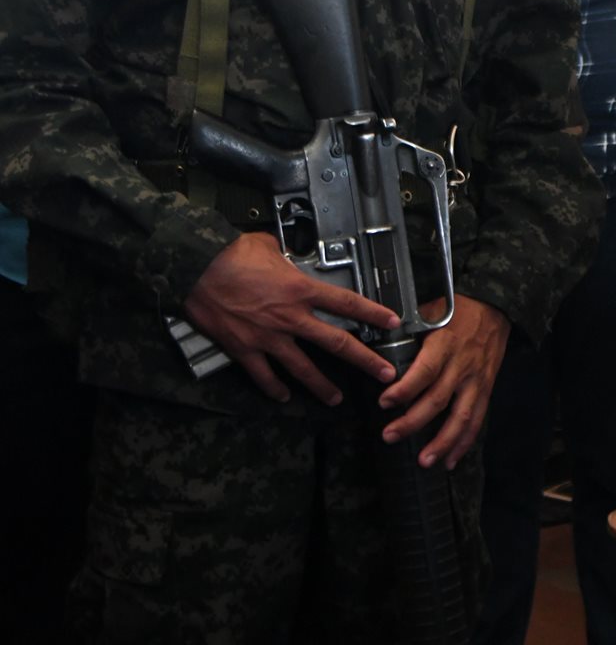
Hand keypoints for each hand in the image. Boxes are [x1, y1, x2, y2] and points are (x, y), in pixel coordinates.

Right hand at [183, 232, 399, 404]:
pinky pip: (264, 375)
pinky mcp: (244, 349)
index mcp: (301, 289)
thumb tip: (284, 256)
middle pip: (337, 343)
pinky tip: (283, 395)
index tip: (393, 322)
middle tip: (384, 373)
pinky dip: (274, 388)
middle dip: (365, 360)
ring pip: (304, 368)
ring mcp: (268, 337)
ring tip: (336, 398)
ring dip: (322, 386)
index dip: (373, 314)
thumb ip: (284, 256)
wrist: (195, 267)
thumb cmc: (229, 253)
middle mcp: (290, 317)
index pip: (347, 303)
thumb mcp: (267, 245)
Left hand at [378, 295, 509, 469]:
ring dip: (442, 442)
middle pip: (438, 400)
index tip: (384, 402)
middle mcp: (462, 366)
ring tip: (424, 460)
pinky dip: (464, 443)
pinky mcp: (485, 390)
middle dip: (413, 422)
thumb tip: (375, 342)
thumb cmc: (459, 311)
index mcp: (445, 344)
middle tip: (389, 436)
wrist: (496, 309)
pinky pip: (476, 421)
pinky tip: (449, 460)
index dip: (404, 390)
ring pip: (461, 417)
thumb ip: (407, 330)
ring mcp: (476, 381)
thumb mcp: (431, 312)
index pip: (424, 371)